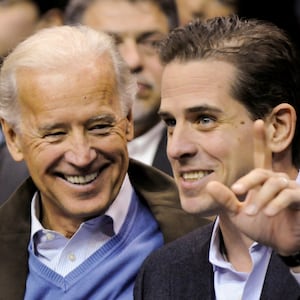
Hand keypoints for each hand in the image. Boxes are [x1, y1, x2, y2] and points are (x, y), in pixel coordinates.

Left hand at [206, 120, 299, 254]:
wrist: (275, 246)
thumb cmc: (258, 226)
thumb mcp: (236, 213)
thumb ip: (225, 199)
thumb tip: (211, 184)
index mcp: (262, 180)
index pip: (262, 157)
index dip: (261, 140)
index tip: (258, 121)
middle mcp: (277, 180)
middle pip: (262, 171)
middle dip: (248, 181)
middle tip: (235, 191)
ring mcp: (290, 189)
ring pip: (274, 183)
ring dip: (260, 197)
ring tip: (249, 211)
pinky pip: (289, 195)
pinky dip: (276, 203)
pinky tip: (268, 213)